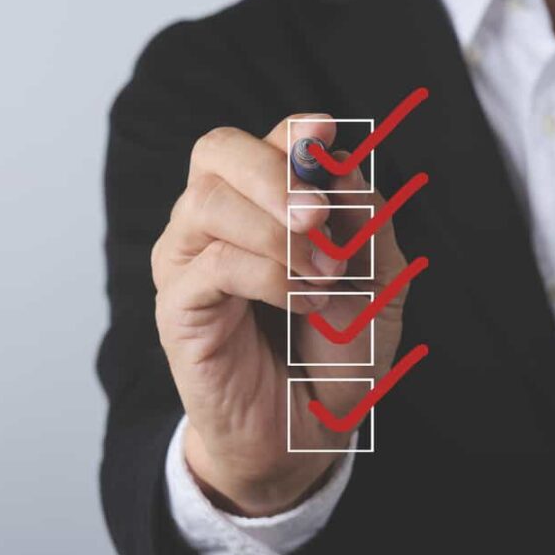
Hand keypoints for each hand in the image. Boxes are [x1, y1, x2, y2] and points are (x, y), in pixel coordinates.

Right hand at [152, 114, 408, 515]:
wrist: (310, 426)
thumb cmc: (338, 348)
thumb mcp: (377, 279)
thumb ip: (366, 222)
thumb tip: (343, 168)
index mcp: (261, 204)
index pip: (260, 141)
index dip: (290, 129)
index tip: (325, 132)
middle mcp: (216, 221)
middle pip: (216, 151)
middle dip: (275, 174)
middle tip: (320, 217)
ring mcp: (188, 260)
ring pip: (209, 203)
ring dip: (279, 236)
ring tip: (325, 279)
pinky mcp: (178, 306)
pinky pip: (215, 264)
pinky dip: (271, 277)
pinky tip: (304, 303)